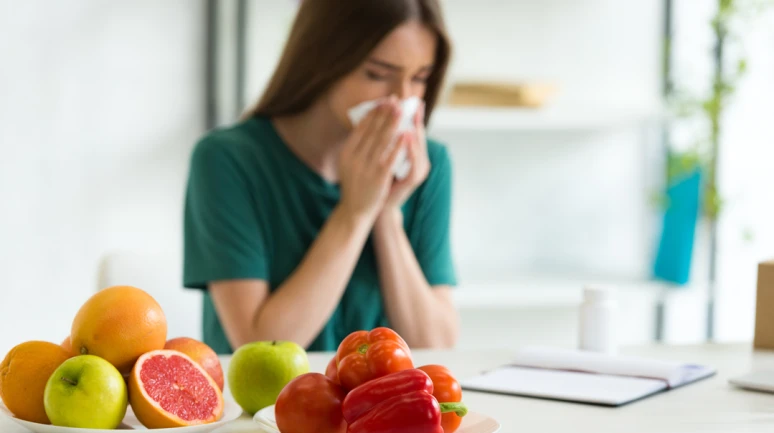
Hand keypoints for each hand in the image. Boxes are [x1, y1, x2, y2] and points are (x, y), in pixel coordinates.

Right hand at [338, 97, 406, 223]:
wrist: (355, 210)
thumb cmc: (355, 185)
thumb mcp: (348, 164)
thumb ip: (356, 147)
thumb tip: (365, 125)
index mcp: (346, 152)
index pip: (361, 127)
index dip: (373, 113)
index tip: (383, 101)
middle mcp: (354, 157)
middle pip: (372, 130)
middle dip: (385, 113)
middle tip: (395, 100)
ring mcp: (366, 167)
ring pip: (382, 140)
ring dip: (393, 122)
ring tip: (401, 110)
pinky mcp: (378, 177)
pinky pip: (391, 157)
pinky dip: (399, 144)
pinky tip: (406, 134)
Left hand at [380, 101, 430, 213]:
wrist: (378, 205)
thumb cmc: (379, 179)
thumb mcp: (382, 157)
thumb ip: (385, 141)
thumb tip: (380, 118)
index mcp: (412, 154)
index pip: (413, 129)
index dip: (411, 115)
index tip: (407, 99)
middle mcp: (419, 160)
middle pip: (419, 135)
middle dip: (414, 118)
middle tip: (412, 102)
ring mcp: (418, 169)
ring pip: (419, 146)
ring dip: (414, 130)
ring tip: (410, 114)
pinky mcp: (414, 179)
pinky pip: (414, 161)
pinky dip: (410, 148)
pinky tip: (407, 136)